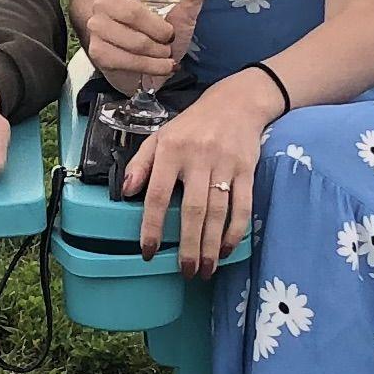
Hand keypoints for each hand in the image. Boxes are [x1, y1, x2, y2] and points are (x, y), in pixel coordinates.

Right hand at [80, 0, 201, 89]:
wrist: (152, 73)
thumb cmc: (164, 35)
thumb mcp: (184, 10)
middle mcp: (104, 1)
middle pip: (131, 11)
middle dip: (160, 31)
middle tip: (169, 36)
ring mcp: (97, 26)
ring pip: (135, 40)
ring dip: (159, 51)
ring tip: (163, 51)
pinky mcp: (98, 51)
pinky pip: (130, 60)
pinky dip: (154, 66)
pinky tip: (160, 65)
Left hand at [128, 65, 276, 271]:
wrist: (237, 102)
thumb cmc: (193, 125)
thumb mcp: (160, 136)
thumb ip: (140, 164)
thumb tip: (126, 192)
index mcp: (172, 150)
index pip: (157, 193)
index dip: (152, 225)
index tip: (149, 251)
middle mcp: (198, 158)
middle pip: (193, 209)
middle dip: (189, 245)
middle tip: (186, 271)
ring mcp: (225, 165)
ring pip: (218, 212)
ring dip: (212, 245)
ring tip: (206, 269)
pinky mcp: (248, 170)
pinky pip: (243, 206)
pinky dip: (235, 231)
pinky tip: (227, 249)